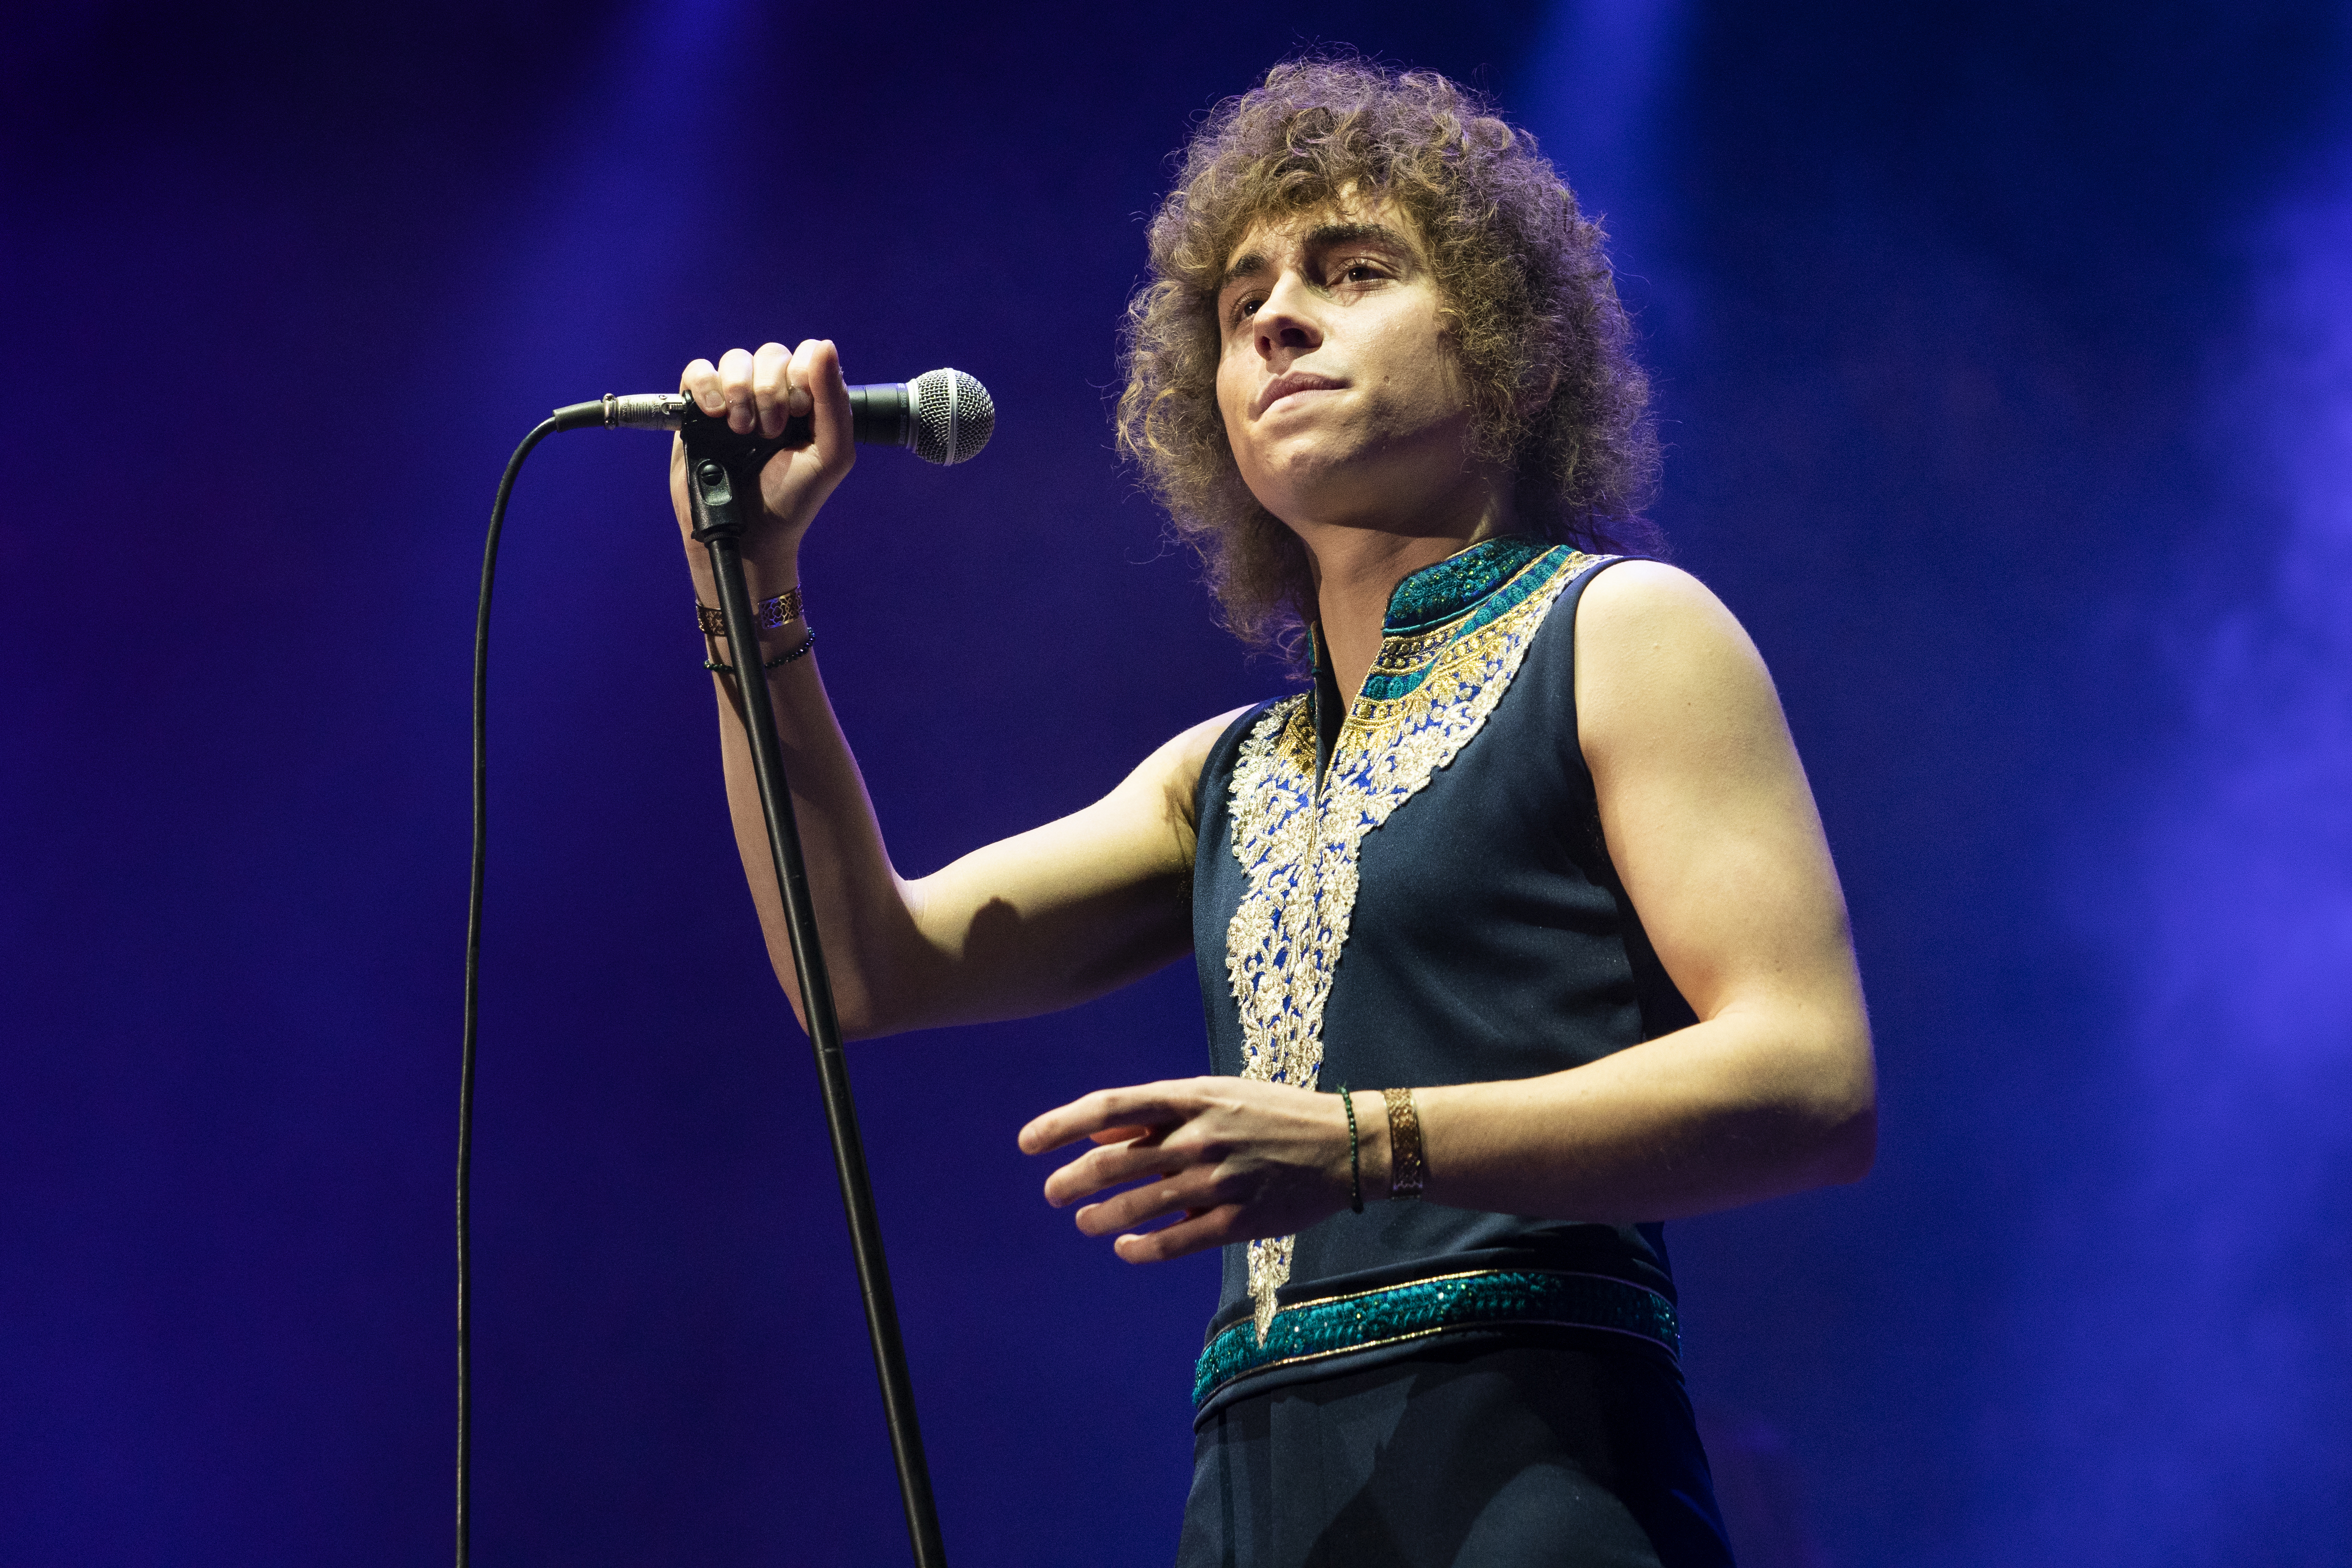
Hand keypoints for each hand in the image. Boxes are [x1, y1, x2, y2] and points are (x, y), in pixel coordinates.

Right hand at [670, 338, 855, 576]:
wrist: (750, 534)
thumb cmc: (794, 497)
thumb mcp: (831, 455)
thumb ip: (833, 401)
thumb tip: (825, 346)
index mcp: (808, 400)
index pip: (809, 354)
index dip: (803, 372)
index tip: (799, 410)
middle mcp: (772, 394)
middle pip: (771, 353)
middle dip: (771, 390)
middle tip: (770, 432)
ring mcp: (735, 400)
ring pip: (735, 359)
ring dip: (740, 391)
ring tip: (741, 430)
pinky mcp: (700, 409)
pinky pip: (698, 371)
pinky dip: (706, 385)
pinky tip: (715, 415)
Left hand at [1018, 1077, 1355, 1262]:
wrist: (1345, 1144)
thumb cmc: (1275, 1114)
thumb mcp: (1218, 1095)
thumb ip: (1161, 1113)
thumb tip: (1102, 1130)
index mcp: (1191, 1097)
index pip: (1109, 1107)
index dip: (1061, 1124)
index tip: (1027, 1142)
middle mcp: (1198, 1137)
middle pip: (1112, 1162)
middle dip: (1072, 1180)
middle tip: (1054, 1193)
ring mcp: (1217, 1182)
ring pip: (1137, 1207)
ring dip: (1100, 1218)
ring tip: (1085, 1222)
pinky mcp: (1238, 1221)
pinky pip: (1175, 1241)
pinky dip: (1141, 1249)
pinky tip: (1125, 1250)